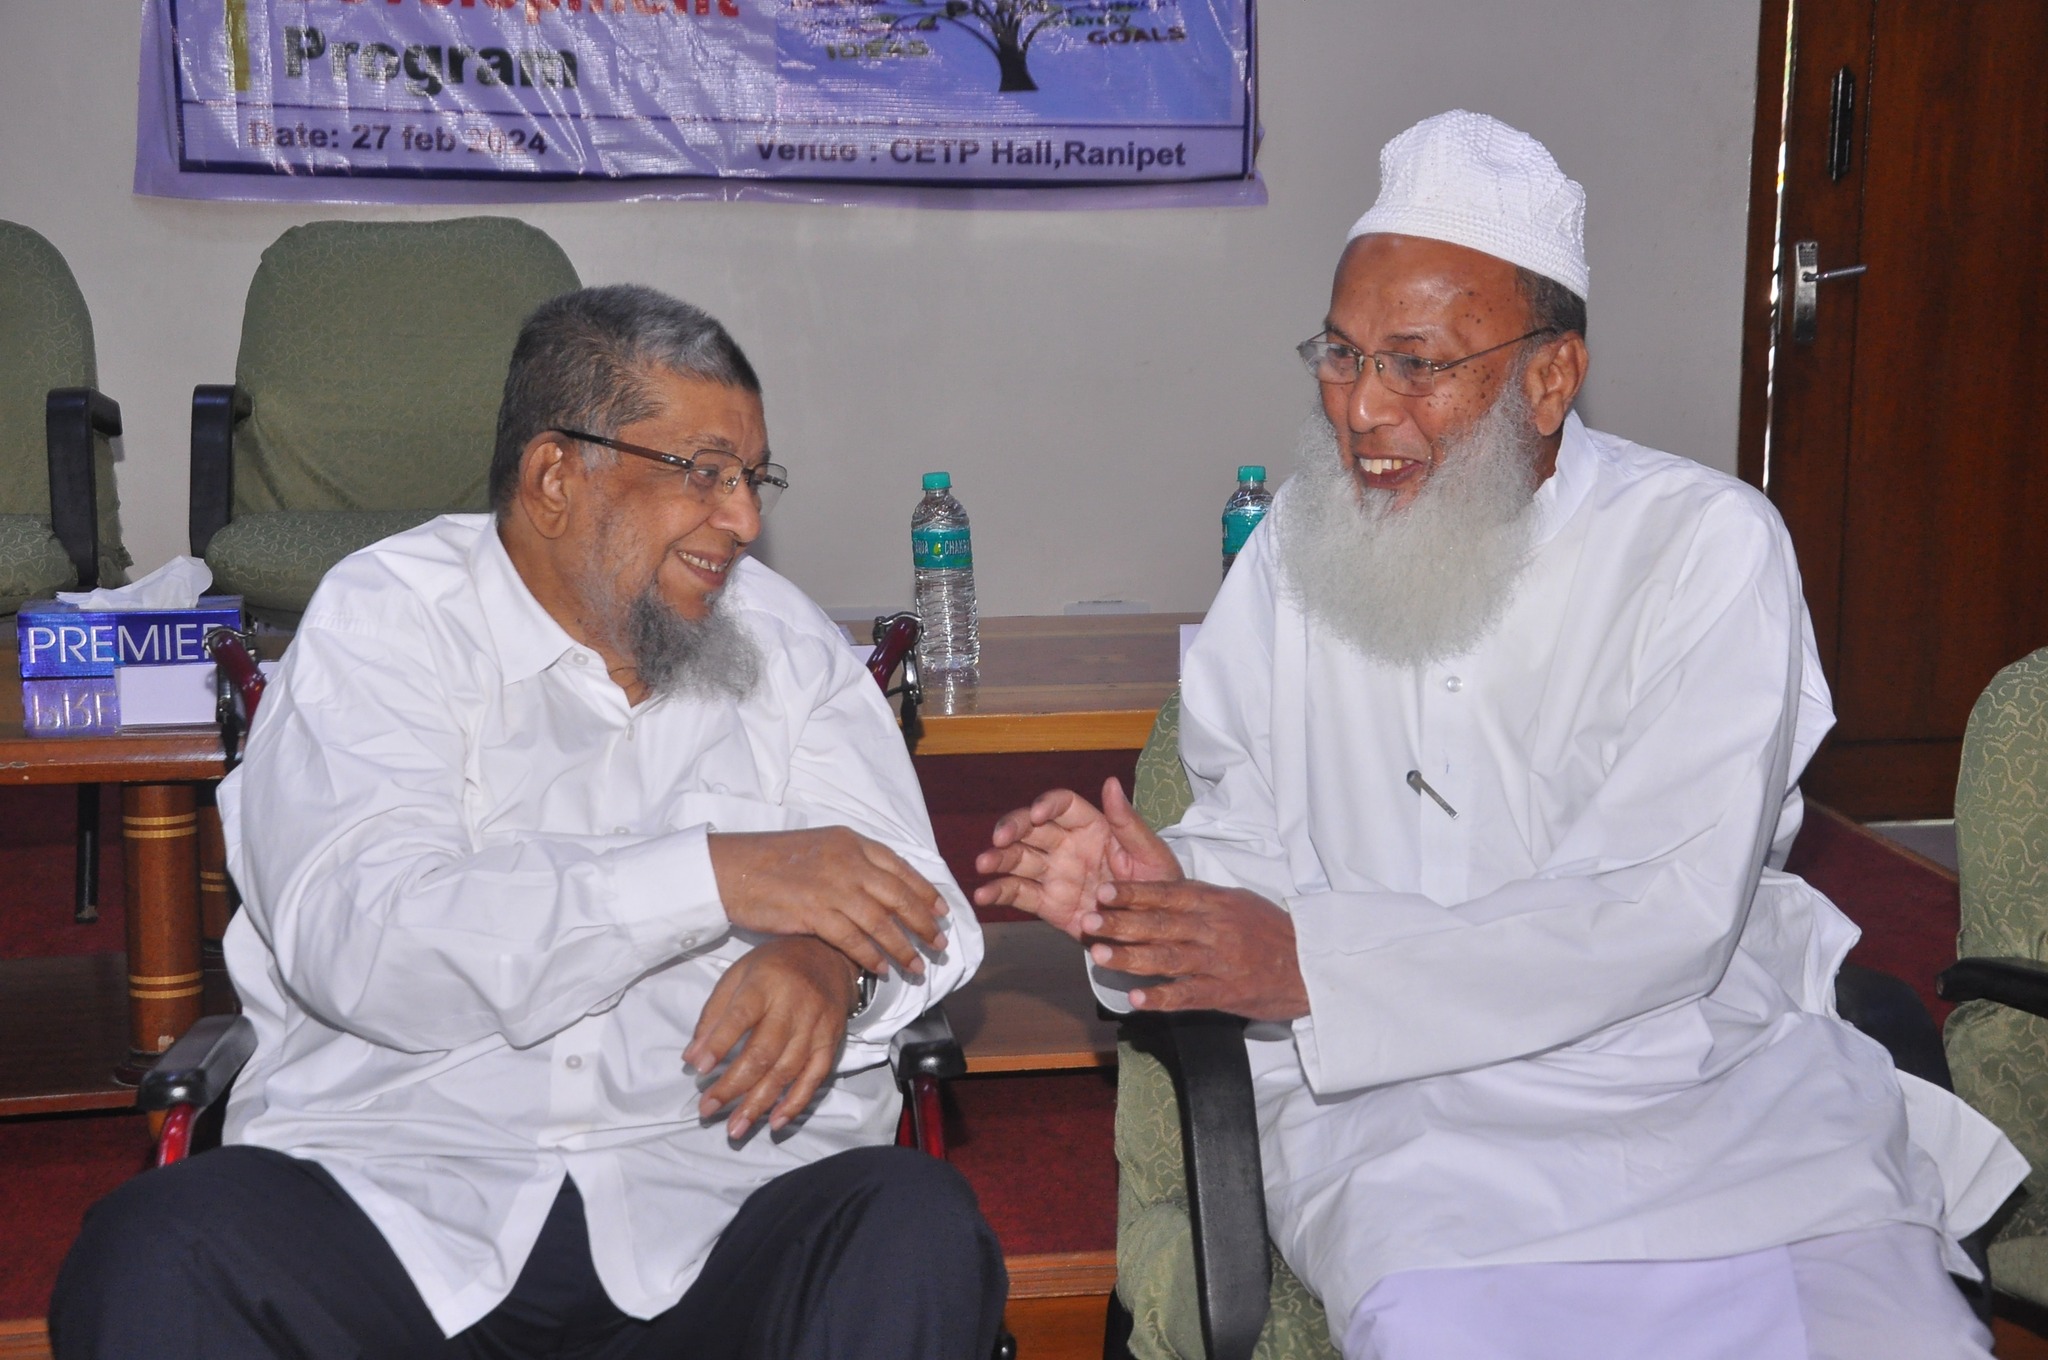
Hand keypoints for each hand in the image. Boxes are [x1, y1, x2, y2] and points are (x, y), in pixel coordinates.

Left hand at [684, 937, 859, 1140]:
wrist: (829, 956)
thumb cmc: (774, 967)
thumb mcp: (738, 975)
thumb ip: (714, 1015)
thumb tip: (692, 1056)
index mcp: (765, 983)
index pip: (740, 1016)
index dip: (720, 1044)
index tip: (699, 1069)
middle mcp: (793, 1006)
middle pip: (763, 1052)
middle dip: (733, 1086)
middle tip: (708, 1110)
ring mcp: (815, 1026)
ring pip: (786, 1071)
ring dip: (759, 1103)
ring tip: (735, 1128)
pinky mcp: (831, 1042)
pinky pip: (815, 1077)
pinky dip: (796, 1102)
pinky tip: (775, 1122)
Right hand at [709, 828, 945, 976]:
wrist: (732, 867)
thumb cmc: (772, 860)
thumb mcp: (821, 847)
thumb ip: (852, 862)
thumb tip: (880, 888)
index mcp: (852, 843)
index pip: (902, 868)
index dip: (926, 892)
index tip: (943, 911)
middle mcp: (849, 862)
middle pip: (900, 896)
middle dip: (924, 924)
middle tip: (940, 944)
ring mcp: (833, 887)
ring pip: (881, 922)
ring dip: (903, 948)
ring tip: (917, 966)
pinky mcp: (815, 912)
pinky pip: (853, 940)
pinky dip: (871, 957)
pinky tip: (880, 970)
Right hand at [972, 778, 1181, 937]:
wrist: (1157, 933)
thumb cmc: (1159, 886)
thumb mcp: (1150, 853)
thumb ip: (1127, 822)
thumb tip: (1111, 782)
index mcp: (1093, 827)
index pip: (1062, 806)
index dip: (1046, 806)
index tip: (1037, 815)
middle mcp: (1068, 846)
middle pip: (1031, 828)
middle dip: (1012, 829)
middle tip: (999, 840)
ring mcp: (1055, 874)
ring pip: (1019, 859)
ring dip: (998, 859)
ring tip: (982, 865)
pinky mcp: (1048, 904)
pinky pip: (1019, 893)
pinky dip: (998, 892)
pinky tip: (983, 894)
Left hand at [1084, 879, 1308, 1021]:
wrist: (1311, 966)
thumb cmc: (1270, 932)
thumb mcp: (1237, 902)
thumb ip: (1199, 899)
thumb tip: (1158, 894)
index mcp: (1215, 902)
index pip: (1167, 894)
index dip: (1134, 893)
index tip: (1104, 892)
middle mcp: (1214, 928)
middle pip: (1161, 924)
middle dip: (1121, 923)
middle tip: (1088, 921)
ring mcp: (1219, 962)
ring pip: (1168, 958)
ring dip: (1131, 957)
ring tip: (1100, 955)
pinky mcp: (1225, 993)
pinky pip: (1188, 995)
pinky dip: (1161, 997)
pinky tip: (1136, 999)